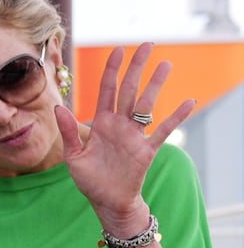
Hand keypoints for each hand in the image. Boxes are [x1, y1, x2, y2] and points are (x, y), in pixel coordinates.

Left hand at [54, 43, 195, 234]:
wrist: (107, 202)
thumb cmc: (89, 180)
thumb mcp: (74, 157)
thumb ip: (69, 132)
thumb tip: (57, 108)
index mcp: (101, 123)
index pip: (107, 90)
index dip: (112, 70)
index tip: (118, 50)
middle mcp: (119, 124)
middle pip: (129, 89)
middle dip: (136, 67)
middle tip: (147, 44)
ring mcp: (134, 135)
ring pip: (146, 104)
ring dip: (156, 84)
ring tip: (165, 64)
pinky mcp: (146, 150)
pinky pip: (164, 131)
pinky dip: (176, 117)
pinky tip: (189, 101)